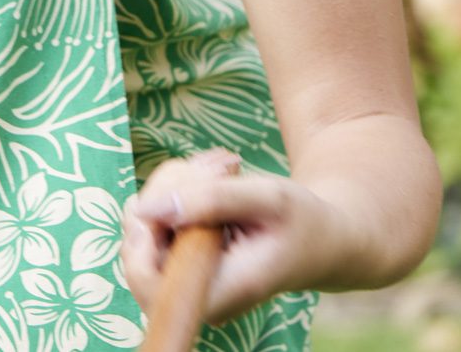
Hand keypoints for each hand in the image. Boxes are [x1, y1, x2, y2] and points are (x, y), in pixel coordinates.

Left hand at [119, 150, 343, 326]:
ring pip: (142, 224)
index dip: (142, 241)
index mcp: (221, 293)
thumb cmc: (303, 221)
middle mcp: (196, 294)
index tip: (173, 200)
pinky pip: (154, 216)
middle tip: (217, 167)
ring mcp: (186, 277)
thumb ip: (212, 200)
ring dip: (173, 185)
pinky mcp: (180, 256)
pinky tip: (213, 178)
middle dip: (163, 194)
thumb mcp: (270, 198)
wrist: (323, 238)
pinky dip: (176, 188)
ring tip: (225, 170)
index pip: (150, 286)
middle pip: (137, 248)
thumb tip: (150, 208)